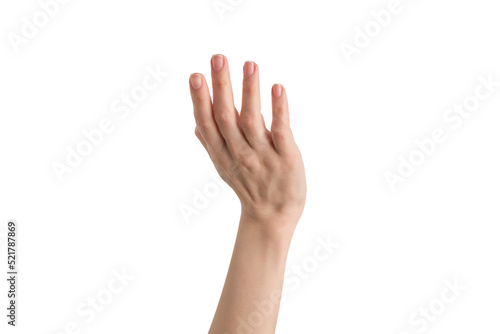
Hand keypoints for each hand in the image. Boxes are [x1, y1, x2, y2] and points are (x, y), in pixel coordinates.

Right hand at [189, 54, 305, 233]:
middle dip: (221, 87)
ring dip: (249, 92)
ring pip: (252, 120)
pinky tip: (277, 88)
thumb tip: (195, 125)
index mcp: (223, 154)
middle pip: (226, 118)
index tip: (196, 75)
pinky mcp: (286, 158)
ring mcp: (262, 156)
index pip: (207, 124)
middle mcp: (239, 153)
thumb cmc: (250, 189)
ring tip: (249, 65)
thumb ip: (212, 145)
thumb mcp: (225, 168)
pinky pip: (281, 131)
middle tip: (218, 58)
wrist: (272, 219)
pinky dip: (278, 110)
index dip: (200, 100)